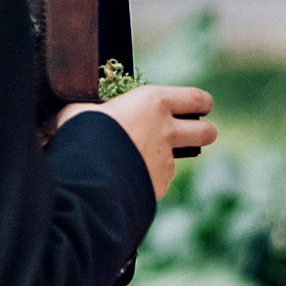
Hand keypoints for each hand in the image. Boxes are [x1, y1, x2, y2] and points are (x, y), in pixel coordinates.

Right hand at [59, 85, 215, 198]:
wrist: (87, 182)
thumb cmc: (82, 137)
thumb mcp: (81, 110)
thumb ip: (92, 107)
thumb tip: (78, 109)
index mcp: (154, 103)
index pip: (197, 99)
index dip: (201, 102)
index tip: (198, 106)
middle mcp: (166, 132)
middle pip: (207, 132)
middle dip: (204, 132)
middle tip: (190, 132)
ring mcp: (165, 163)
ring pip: (177, 159)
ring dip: (164, 158)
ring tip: (135, 157)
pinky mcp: (157, 187)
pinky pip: (158, 180)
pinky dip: (147, 178)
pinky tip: (124, 177)